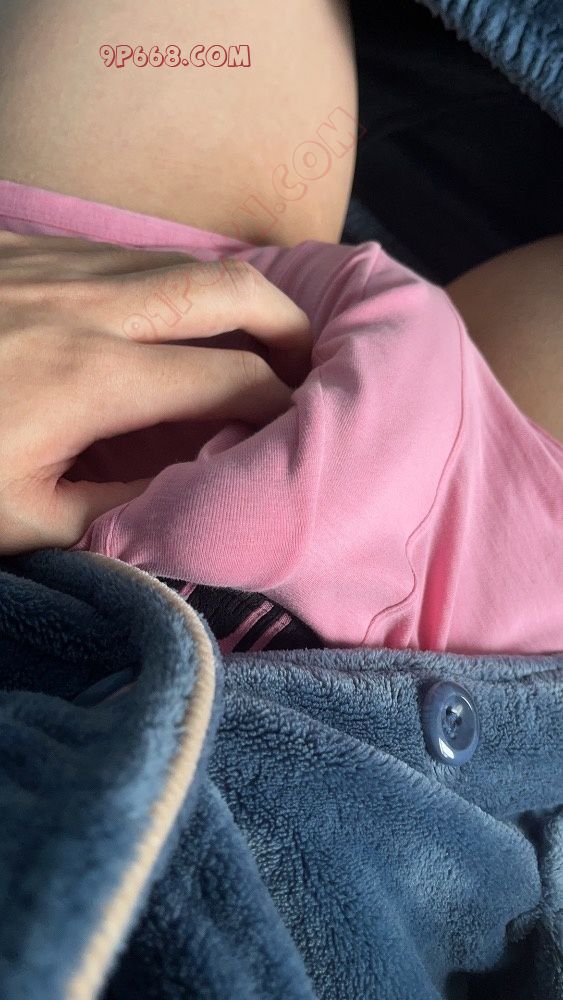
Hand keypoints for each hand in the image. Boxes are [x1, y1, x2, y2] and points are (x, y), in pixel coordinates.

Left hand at [0, 231, 311, 554]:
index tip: (291, 422)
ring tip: (241, 338)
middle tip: (301, 359)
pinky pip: (121, 251)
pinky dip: (164, 281)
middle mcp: (87, 306)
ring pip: (179, 259)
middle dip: (287, 321)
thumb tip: (175, 494)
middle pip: (229, 287)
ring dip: (227, 296)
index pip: (231, 378)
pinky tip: (157, 317)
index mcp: (92, 380)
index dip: (278, 400)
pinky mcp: (22, 244)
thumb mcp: (19, 519)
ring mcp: (55, 263)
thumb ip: (112, 511)